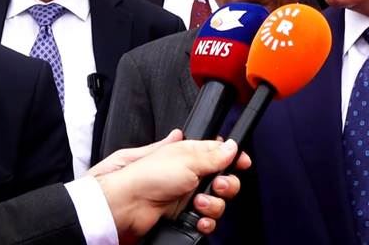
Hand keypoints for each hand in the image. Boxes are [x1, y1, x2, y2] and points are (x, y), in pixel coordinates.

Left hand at [93, 130, 250, 241]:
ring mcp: (188, 197)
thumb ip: (213, 154)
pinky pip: (207, 221)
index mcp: (191, 154)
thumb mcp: (186, 157)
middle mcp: (191, 175)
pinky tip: (198, 218)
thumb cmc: (146, 176)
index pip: (221, 154)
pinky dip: (206, 221)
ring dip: (214, 204)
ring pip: (218, 202)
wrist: (127, 206)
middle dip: (227, 184)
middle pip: (224, 180)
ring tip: (198, 203)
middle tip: (218, 185)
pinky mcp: (184, 217)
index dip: (233, 159)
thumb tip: (232, 146)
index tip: (241, 163)